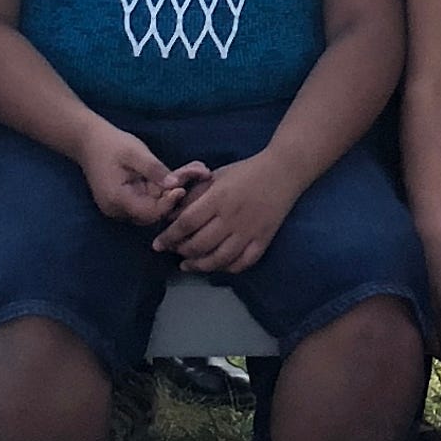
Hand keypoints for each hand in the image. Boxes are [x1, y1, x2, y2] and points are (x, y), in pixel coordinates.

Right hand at [78, 126, 201, 225]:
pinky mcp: (129, 199)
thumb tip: (176, 185)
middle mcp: (120, 209)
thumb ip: (155, 170)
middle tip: (201, 176)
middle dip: (178, 194)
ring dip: (176, 188)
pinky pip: (151, 196)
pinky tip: (187, 172)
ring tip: (200, 171)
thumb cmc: (110, 144)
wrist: (87, 140)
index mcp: (118, 200)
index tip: (184, 187)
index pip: (150, 212)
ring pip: (157, 203)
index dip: (169, 202)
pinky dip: (167, 186)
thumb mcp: (134, 152)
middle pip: (156, 210)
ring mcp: (124, 206)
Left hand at [152, 154, 304, 273]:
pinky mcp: (263, 240)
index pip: (187, 223)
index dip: (169, 236)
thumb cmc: (245, 171)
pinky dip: (227, 269)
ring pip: (219, 259)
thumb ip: (195, 195)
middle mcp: (232, 218)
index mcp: (218, 198)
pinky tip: (216, 266)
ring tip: (188, 265)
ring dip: (199, 265)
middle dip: (181, 251)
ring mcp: (249, 231)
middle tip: (173, 251)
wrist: (283, 172)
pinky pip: (242, 263)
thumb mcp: (216, 177)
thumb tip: (172, 214)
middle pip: (199, 244)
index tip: (158, 244)